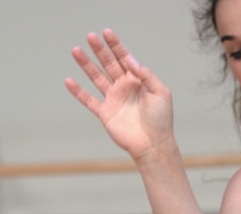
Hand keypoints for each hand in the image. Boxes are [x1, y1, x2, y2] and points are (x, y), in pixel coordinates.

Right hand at [65, 29, 174, 160]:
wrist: (153, 143)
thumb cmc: (161, 120)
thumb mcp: (161, 92)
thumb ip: (147, 74)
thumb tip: (130, 60)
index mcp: (138, 81)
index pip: (125, 59)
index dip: (116, 46)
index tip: (107, 33)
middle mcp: (124, 88)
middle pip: (109, 64)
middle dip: (100, 50)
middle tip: (91, 37)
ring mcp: (114, 100)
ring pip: (96, 77)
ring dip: (86, 64)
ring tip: (76, 50)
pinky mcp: (105, 113)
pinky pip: (88, 100)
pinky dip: (78, 92)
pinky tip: (69, 81)